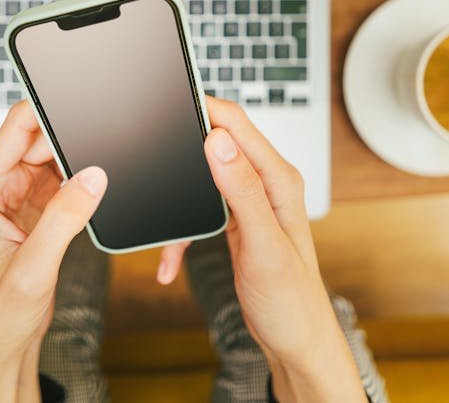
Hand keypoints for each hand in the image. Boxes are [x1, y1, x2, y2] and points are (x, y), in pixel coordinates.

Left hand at [0, 100, 107, 401]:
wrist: (2, 339)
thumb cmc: (0, 311)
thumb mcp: (34, 268)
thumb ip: (64, 220)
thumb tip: (92, 177)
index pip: (17, 126)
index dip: (48, 113)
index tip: (82, 115)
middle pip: (38, 134)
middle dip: (69, 141)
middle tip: (93, 163)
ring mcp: (17, 193)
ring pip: (53, 153)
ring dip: (75, 161)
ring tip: (87, 189)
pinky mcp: (37, 205)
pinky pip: (63, 175)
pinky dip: (79, 180)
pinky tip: (87, 199)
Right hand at [167, 97, 366, 401]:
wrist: (296, 342)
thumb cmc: (291, 301)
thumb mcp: (263, 246)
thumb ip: (242, 191)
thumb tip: (218, 141)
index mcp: (278, 180)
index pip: (236, 124)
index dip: (203, 106)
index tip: (168, 105)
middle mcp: (266, 184)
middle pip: (218, 142)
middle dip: (183, 147)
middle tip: (152, 158)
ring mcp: (251, 202)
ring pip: (204, 177)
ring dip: (179, 197)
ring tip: (161, 220)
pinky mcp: (238, 221)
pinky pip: (200, 212)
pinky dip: (181, 235)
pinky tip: (169, 263)